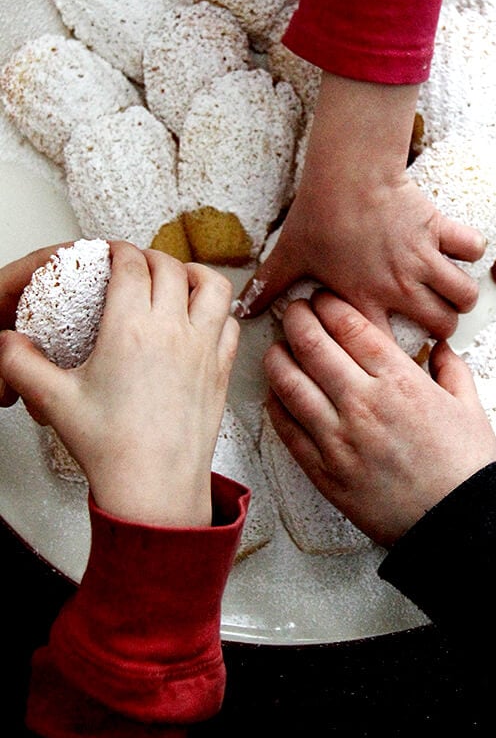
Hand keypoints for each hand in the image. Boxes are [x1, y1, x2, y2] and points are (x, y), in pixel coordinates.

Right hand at [0, 242, 238, 526]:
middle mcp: (172, 330)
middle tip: (138, 263)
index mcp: (130, 328)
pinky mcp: (222, 370)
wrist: (154, 487)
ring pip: (213, 286)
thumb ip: (21, 365)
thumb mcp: (54, 401)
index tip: (113, 252)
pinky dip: (219, 312)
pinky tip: (203, 321)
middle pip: (170, 267)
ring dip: (195, 273)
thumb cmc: (112, 448)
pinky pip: (230, 324)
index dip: (121, 250)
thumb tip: (7, 343)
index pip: (131, 265)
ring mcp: (204, 348)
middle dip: (152, 256)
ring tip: (179, 278)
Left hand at [235, 72, 483, 339]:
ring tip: (450, 293)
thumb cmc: (318, 214)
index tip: (398, 355)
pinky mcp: (439, 229)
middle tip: (434, 319)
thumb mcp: (289, 255)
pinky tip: (457, 250)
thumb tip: (242, 311)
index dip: (397, 358)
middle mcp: (400, 286)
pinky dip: (470, 251)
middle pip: (442, 324)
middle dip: (443, 327)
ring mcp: (423, 259)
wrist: (348, 172)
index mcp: (365, 299)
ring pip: (464, 294)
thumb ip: (269, 287)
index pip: (390, 348)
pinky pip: (473, 248)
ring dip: (461, 295)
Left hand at [263, 290, 495, 546]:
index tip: (321, 298)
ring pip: (290, 384)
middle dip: (296, 319)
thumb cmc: (466, 467)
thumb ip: (452, 369)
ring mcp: (339, 437)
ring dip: (278, 358)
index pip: (350, 326)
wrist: (456, 526)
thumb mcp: (470, 407)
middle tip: (292, 311)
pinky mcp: (324, 470)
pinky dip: (276, 404)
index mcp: (400, 380)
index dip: (329, 305)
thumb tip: (440, 347)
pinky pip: (287, 428)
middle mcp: (363, 402)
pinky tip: (276, 393)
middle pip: (313, 345)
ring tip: (276, 347)